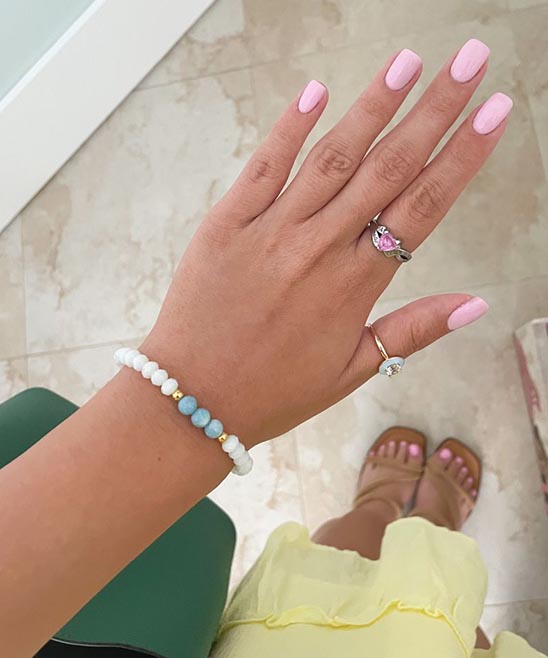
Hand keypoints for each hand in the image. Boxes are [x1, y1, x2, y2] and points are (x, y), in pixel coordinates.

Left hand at [142, 45, 510, 447]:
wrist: (192, 400)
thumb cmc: (274, 391)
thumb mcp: (351, 371)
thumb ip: (413, 330)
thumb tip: (475, 304)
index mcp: (353, 287)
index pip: (421, 207)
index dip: (461, 156)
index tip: (492, 113)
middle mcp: (317, 250)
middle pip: (386, 169)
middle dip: (433, 110)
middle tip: (470, 61)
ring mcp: (270, 232)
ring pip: (332, 158)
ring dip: (373, 105)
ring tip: (410, 62)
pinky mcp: (225, 224)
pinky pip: (262, 167)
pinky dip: (289, 128)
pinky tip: (316, 90)